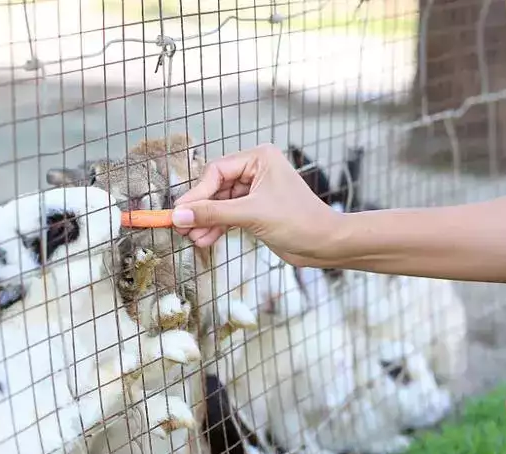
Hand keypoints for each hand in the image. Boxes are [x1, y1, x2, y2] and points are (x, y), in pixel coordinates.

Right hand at [171, 143, 344, 263]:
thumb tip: (180, 215)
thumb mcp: (251, 215)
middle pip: (215, 187)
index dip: (197, 194)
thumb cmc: (300, 221)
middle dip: (200, 209)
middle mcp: (256, 170)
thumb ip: (213, 214)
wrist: (325, 244)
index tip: (180, 212)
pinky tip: (204, 239)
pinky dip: (216, 227)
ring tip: (191, 237)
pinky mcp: (255, 209)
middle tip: (180, 226)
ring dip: (206, 221)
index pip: (217, 172)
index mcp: (259, 158)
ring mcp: (255, 190)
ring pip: (219, 203)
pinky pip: (228, 215)